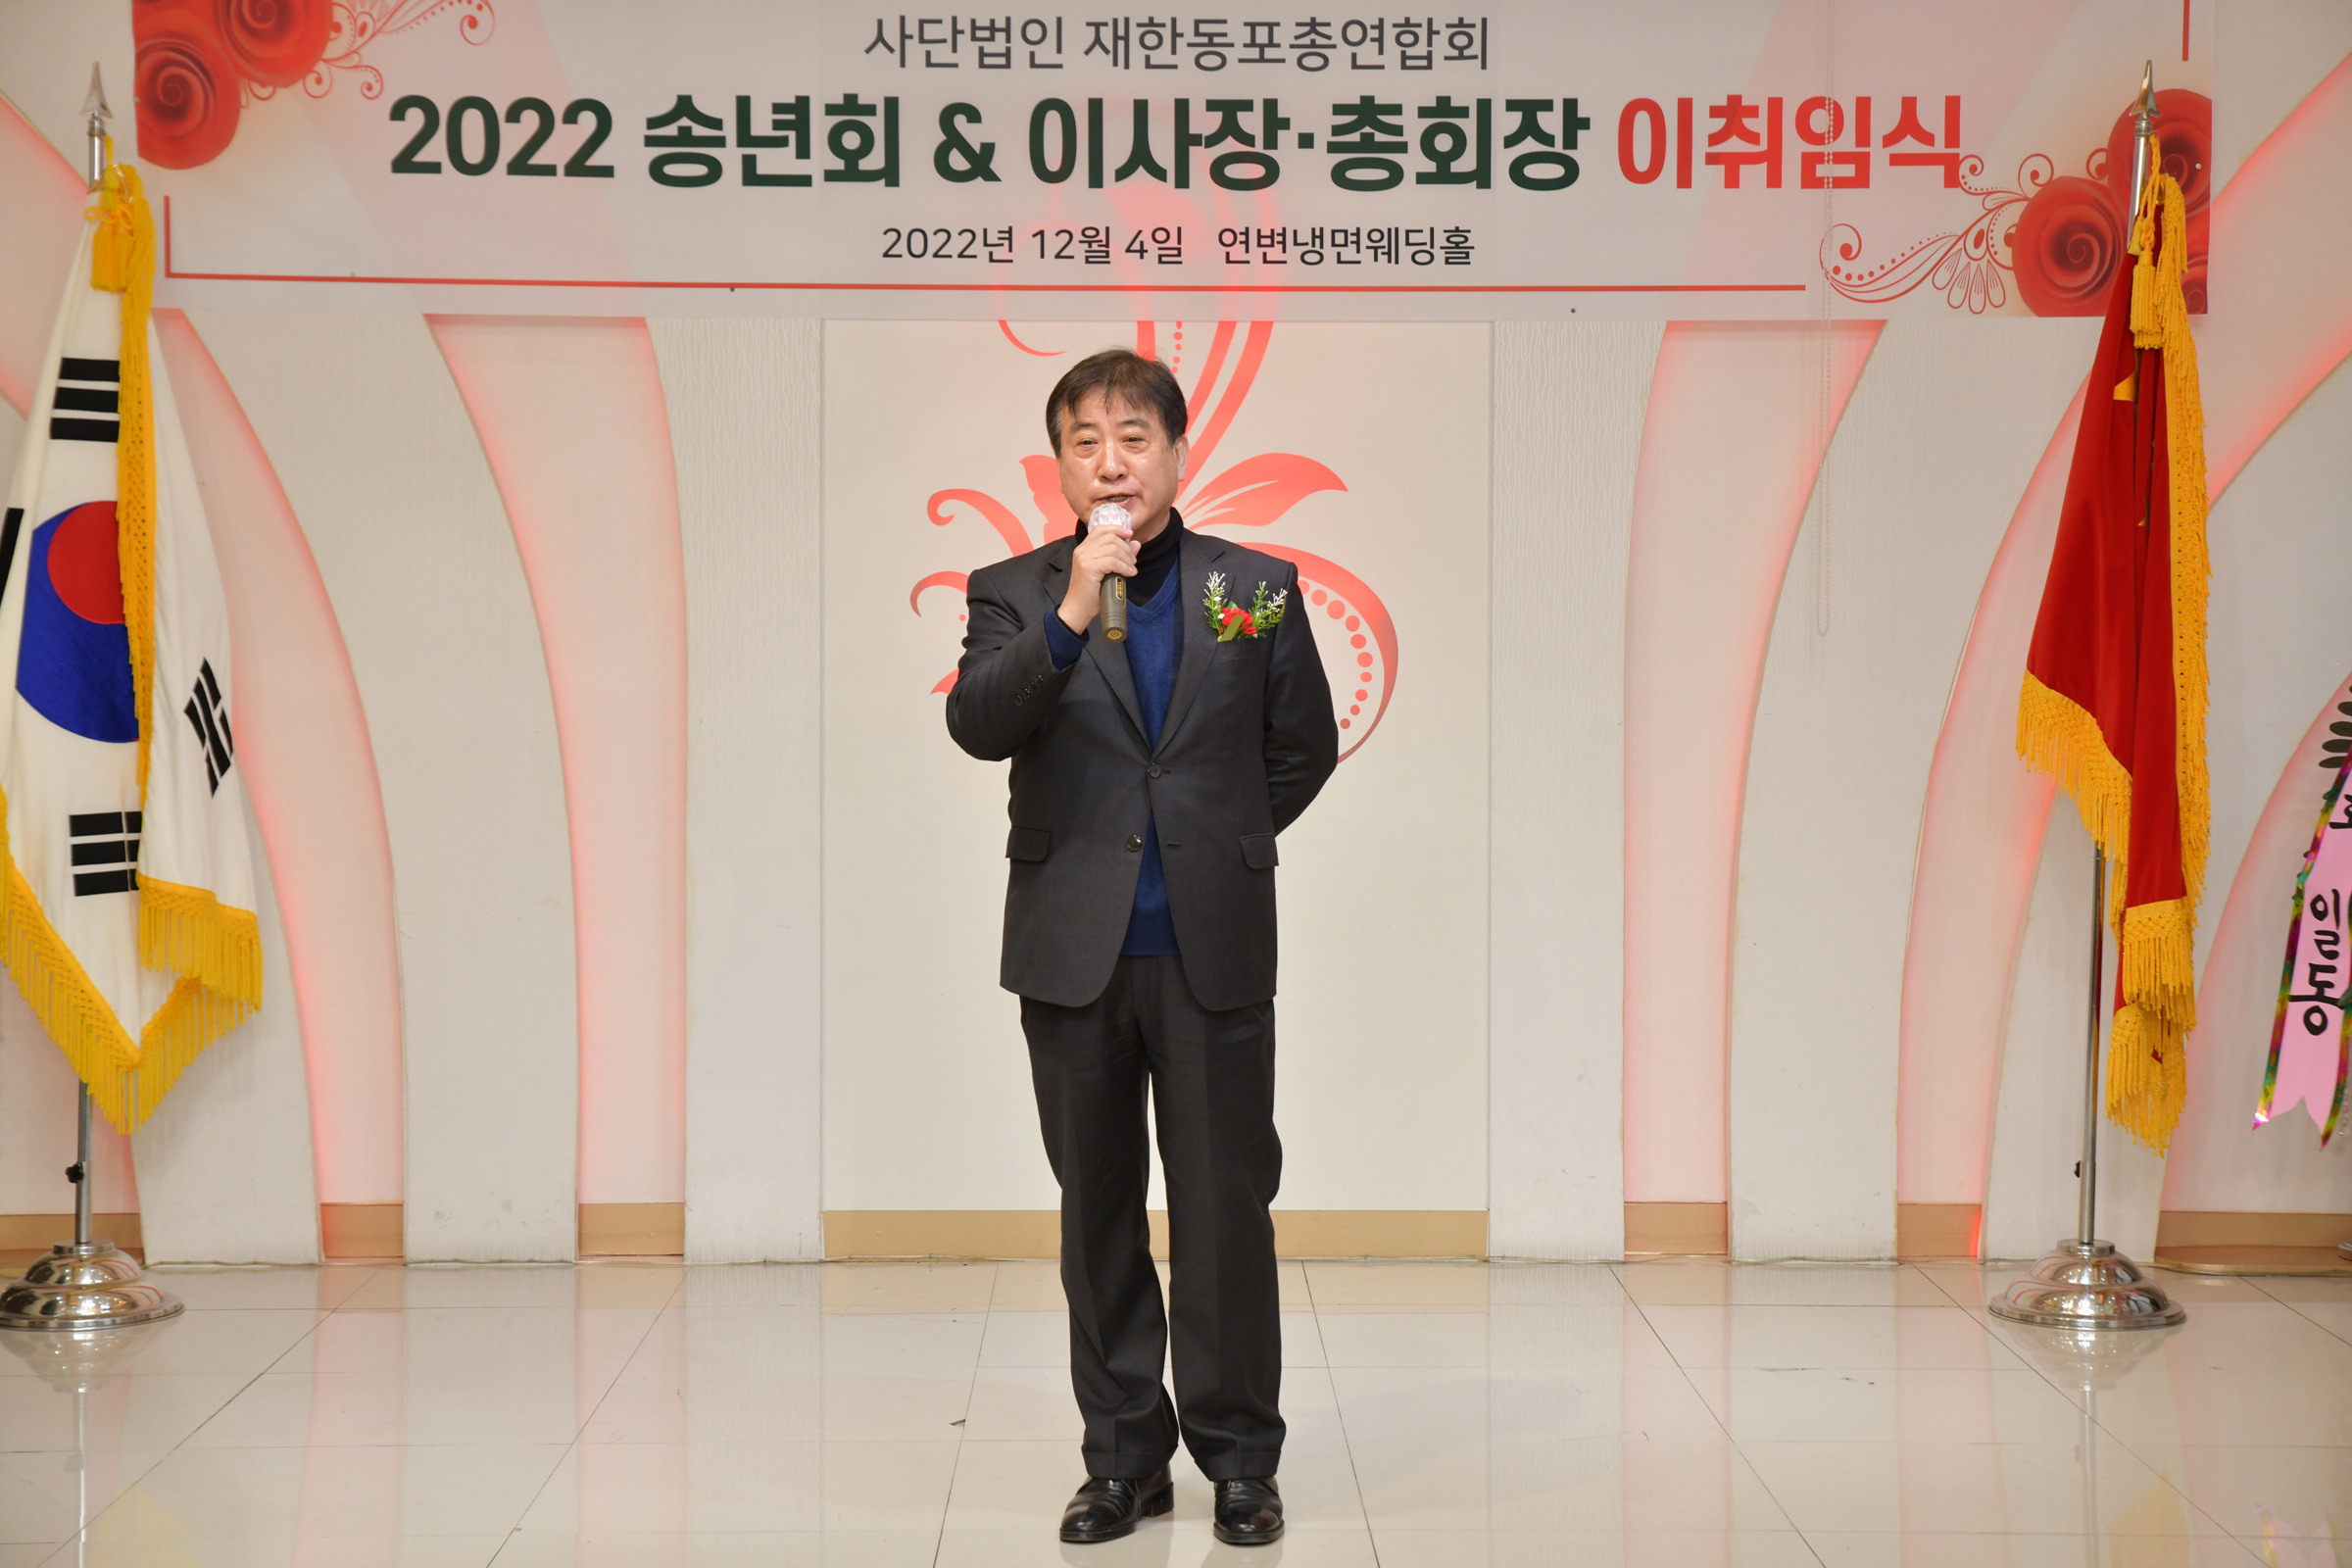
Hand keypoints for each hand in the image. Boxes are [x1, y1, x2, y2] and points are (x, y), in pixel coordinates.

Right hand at [1061, 520, 1136, 634]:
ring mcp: (1084, 557)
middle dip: (1126, 548)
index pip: (1101, 529)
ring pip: (1113, 549)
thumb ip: (1120, 556)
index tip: (1129, 534)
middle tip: (1133, 561)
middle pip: (1110, 538)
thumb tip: (1136, 543)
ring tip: (1131, 569)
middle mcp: (1082, 550)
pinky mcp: (1088, 567)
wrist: (1078, 609)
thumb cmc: (1092, 593)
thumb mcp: (1107, 571)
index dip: (1117, 529)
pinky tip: (1129, 574)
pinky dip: (1124, 567)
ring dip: (1127, 558)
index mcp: (1083, 548)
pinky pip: (1113, 561)